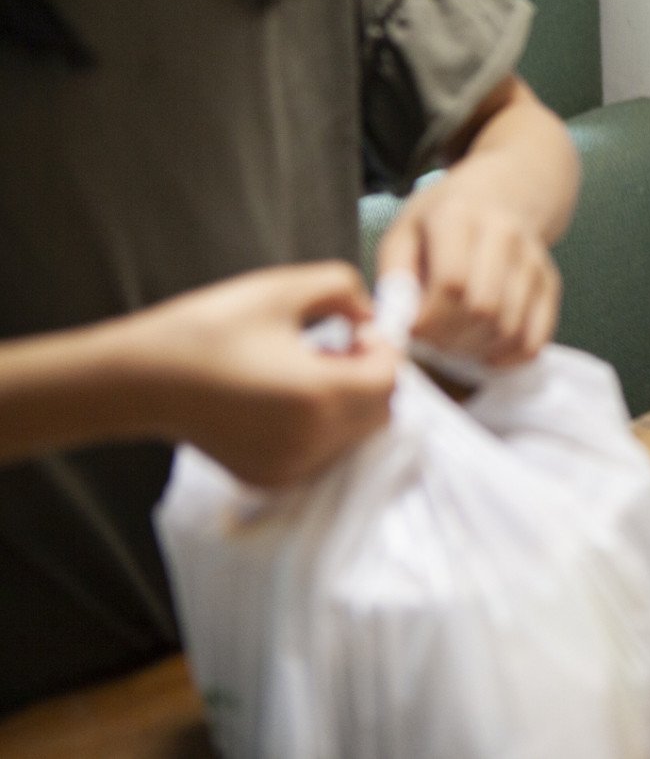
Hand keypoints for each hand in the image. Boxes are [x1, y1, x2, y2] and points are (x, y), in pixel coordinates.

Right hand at [129, 263, 399, 487]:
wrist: (140, 379)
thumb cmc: (209, 328)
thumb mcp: (284, 288)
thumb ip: (346, 291)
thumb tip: (370, 320)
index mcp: (320, 397)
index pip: (390, 379)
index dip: (380, 349)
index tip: (352, 330)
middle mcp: (312, 443)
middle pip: (380, 412)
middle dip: (370, 377)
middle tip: (335, 348)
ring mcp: (291, 469)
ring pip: (355, 436)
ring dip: (350, 402)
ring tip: (306, 370)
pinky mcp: (270, 479)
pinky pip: (324, 453)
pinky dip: (323, 426)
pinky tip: (286, 397)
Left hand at [376, 186, 560, 367]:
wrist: (502, 192)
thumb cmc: (443, 220)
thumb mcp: (404, 231)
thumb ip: (394, 277)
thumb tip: (395, 324)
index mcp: (459, 216)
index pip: (452, 282)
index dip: (429, 319)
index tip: (412, 330)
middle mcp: (504, 233)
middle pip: (483, 308)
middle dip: (452, 338)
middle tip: (432, 341)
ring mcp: (533, 259)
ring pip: (510, 327)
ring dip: (477, 349)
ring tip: (455, 343)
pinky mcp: (549, 282)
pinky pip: (535, 336)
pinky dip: (509, 356)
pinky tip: (486, 352)